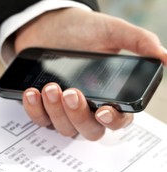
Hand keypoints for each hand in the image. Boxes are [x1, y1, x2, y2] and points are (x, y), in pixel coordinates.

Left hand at [14, 8, 166, 139]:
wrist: (46, 27)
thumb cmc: (80, 31)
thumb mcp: (110, 31)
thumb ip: (138, 41)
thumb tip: (164, 56)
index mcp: (110, 96)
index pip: (118, 120)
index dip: (112, 121)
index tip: (103, 111)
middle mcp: (88, 109)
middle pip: (89, 130)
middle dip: (78, 115)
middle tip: (71, 93)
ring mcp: (65, 112)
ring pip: (63, 128)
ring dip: (55, 110)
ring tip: (51, 87)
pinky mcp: (44, 109)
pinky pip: (40, 120)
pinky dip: (35, 109)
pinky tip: (33, 92)